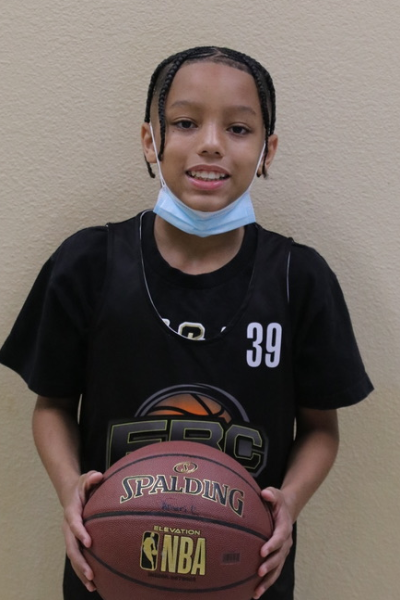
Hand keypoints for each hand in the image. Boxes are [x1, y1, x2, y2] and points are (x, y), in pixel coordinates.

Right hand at [62, 470, 102, 591]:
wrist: (70, 493)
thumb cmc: (81, 486)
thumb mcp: (86, 478)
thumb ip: (91, 478)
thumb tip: (98, 476)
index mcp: (71, 512)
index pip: (74, 523)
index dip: (80, 533)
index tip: (89, 543)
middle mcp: (68, 527)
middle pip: (71, 547)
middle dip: (81, 562)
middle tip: (91, 574)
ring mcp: (70, 537)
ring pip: (73, 557)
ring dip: (81, 572)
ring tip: (92, 585)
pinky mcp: (74, 542)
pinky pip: (77, 558)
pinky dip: (83, 571)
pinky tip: (93, 584)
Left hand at [253, 487, 292, 598]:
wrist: (286, 509)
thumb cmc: (277, 502)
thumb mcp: (276, 494)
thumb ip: (271, 494)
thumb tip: (265, 493)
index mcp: (284, 527)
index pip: (280, 537)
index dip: (272, 544)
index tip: (262, 551)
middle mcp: (286, 542)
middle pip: (279, 556)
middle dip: (270, 565)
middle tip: (259, 572)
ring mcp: (283, 552)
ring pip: (277, 569)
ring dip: (268, 580)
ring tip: (256, 591)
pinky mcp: (278, 557)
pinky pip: (274, 572)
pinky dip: (266, 583)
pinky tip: (255, 593)